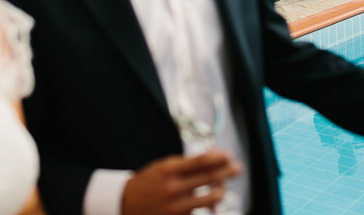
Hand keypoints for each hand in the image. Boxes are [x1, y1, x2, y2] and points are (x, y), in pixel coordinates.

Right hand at [121, 149, 241, 214]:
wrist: (126, 205)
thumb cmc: (149, 182)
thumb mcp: (164, 167)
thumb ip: (187, 164)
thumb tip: (214, 158)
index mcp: (169, 169)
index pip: (202, 160)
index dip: (219, 157)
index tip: (229, 155)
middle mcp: (174, 187)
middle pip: (210, 177)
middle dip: (227, 171)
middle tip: (238, 168)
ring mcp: (177, 206)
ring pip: (211, 197)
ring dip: (221, 191)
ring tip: (222, 188)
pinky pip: (200, 211)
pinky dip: (207, 206)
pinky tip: (211, 205)